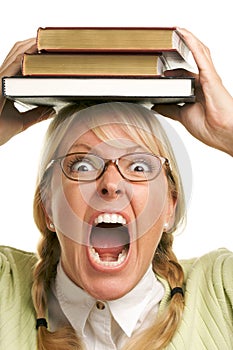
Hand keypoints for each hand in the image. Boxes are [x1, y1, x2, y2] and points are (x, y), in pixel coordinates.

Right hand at [0, 38, 53, 144]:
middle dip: (33, 46)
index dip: (31, 53)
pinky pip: (14, 64)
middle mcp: (2, 79)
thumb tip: (52, 110)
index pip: (20, 65)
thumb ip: (36, 115)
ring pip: (16, 55)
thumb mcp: (21, 122)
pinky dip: (25, 54)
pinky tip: (37, 47)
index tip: (48, 48)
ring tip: (47, 38)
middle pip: (18, 55)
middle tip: (50, 40)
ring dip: (31, 45)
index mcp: (6, 86)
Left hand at [153, 28, 232, 155]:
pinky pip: (200, 55)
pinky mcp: (210, 75)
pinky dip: (192, 42)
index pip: (182, 77)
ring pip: (197, 53)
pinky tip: (183, 33)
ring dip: (186, 42)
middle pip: (188, 64)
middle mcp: (202, 83)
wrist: (220, 133)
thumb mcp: (182, 116)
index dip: (170, 73)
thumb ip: (170, 110)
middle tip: (161, 51)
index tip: (157, 73)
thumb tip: (156, 106)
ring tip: (174, 32)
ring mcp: (207, 78)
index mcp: (197, 93)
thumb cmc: (208, 127)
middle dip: (175, 57)